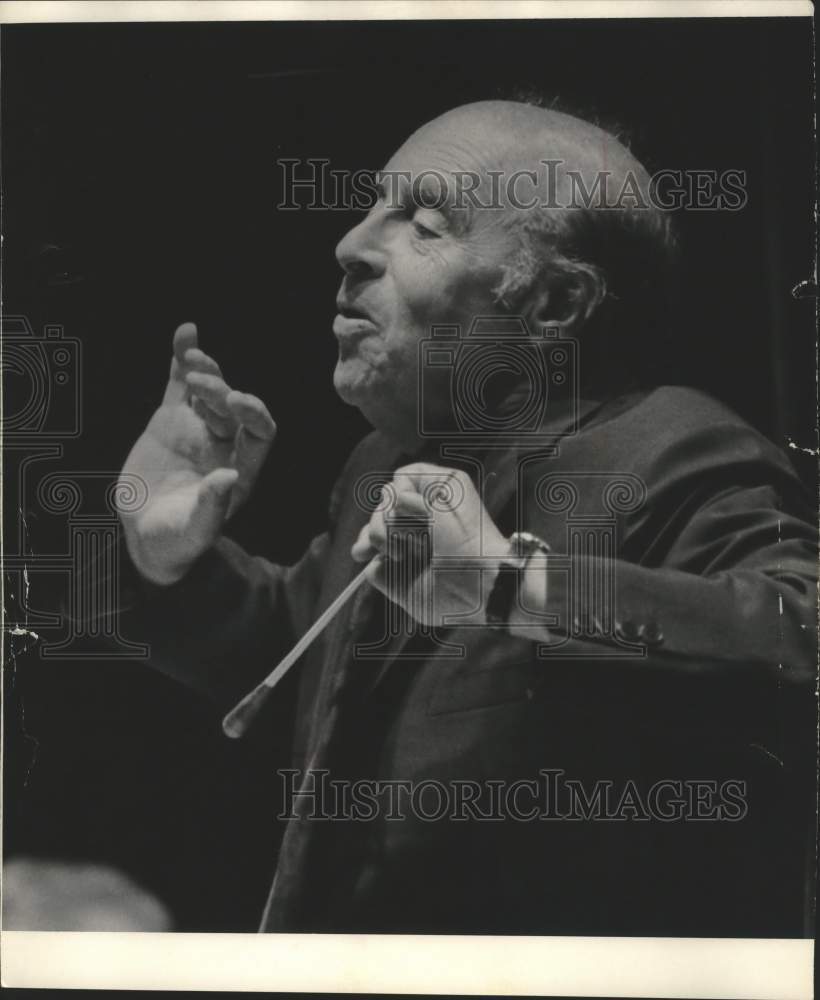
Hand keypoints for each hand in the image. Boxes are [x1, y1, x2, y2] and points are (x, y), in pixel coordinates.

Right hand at [117, 322, 275, 583]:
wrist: (148, 535)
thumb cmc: (178, 541)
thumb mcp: (194, 532)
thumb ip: (212, 508)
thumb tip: (228, 477)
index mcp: (242, 467)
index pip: (261, 432)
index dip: (254, 413)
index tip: (236, 401)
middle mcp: (226, 443)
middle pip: (232, 406)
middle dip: (220, 391)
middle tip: (201, 384)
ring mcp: (198, 428)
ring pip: (209, 391)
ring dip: (205, 371)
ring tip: (193, 357)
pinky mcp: (171, 420)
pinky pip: (180, 385)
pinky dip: (182, 360)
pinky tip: (185, 332)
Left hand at [351, 462, 508, 626]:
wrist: (482, 585)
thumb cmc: (456, 594)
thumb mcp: (409, 593)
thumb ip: (384, 576)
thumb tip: (369, 563)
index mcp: (427, 539)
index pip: (387, 526)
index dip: (369, 536)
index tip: (360, 553)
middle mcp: (431, 517)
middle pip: (383, 509)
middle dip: (373, 531)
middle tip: (385, 552)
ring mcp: (438, 499)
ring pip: (388, 495)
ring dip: (386, 523)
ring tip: (405, 547)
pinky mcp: (447, 481)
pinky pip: (402, 481)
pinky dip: (401, 505)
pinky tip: (420, 527)